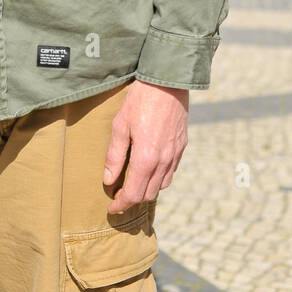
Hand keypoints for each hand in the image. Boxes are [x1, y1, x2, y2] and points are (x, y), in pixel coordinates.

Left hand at [103, 80, 188, 213]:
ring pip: (161, 186)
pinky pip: (171, 172)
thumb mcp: (120, 125)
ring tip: (133, 183)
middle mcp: (163, 162)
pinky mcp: (181, 147)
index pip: (134, 195)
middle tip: (118, 196)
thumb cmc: (140, 101)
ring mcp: (175, 155)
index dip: (121, 205)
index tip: (111, 208)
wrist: (168, 82)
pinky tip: (149, 169)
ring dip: (146, 190)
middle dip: (133, 199)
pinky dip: (159, 178)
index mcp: (146, 158)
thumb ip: (115, 155)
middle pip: (148, 194)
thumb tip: (109, 180)